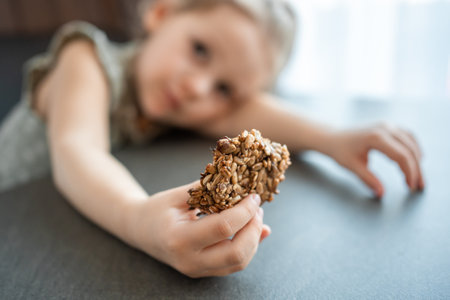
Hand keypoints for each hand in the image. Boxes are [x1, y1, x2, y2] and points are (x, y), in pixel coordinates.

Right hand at [126, 182, 270, 277]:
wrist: (139, 230)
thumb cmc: (158, 208)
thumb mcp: (178, 194)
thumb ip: (209, 190)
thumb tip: (240, 183)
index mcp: (179, 238)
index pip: (223, 228)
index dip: (245, 211)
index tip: (253, 196)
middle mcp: (188, 260)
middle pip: (236, 252)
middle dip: (253, 228)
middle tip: (257, 208)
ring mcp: (196, 270)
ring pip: (239, 262)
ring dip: (254, 239)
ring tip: (254, 216)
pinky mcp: (203, 272)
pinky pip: (233, 265)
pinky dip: (248, 247)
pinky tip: (253, 230)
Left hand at [325, 123, 424, 196]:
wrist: (333, 137)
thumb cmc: (340, 151)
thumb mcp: (352, 167)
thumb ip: (368, 180)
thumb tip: (381, 193)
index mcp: (375, 137)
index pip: (401, 156)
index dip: (409, 172)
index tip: (410, 187)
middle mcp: (384, 128)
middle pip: (409, 150)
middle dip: (417, 169)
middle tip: (419, 186)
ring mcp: (387, 125)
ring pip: (411, 141)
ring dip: (418, 159)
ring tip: (419, 176)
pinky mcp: (387, 126)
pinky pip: (407, 135)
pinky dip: (413, 148)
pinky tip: (416, 160)